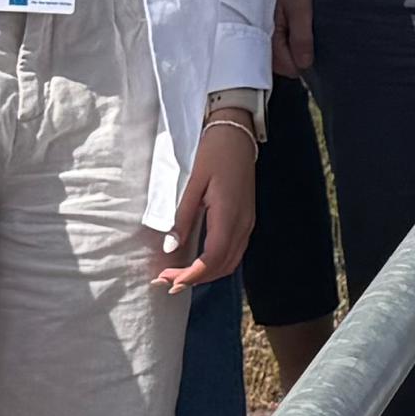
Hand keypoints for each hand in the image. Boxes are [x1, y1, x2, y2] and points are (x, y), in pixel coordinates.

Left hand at [159, 113, 259, 291]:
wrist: (236, 133)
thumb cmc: (212, 153)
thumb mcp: (192, 182)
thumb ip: (182, 216)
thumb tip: (170, 247)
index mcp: (228, 215)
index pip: (212, 259)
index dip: (191, 275)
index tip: (169, 281)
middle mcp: (242, 224)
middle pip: (222, 266)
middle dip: (195, 279)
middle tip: (166, 282)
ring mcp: (247, 223)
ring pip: (229, 262)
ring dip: (206, 274)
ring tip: (179, 276)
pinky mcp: (246, 219)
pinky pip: (233, 251)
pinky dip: (215, 263)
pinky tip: (198, 263)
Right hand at [269, 0, 313, 80]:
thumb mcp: (301, 6)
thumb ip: (302, 36)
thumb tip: (304, 63)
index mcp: (266, 35)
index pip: (287, 66)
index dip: (302, 60)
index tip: (309, 43)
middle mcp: (259, 42)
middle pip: (283, 67)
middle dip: (297, 57)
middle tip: (303, 33)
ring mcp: (261, 42)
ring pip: (281, 62)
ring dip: (293, 52)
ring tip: (296, 30)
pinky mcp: (264, 39)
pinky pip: (278, 55)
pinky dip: (288, 48)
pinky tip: (291, 33)